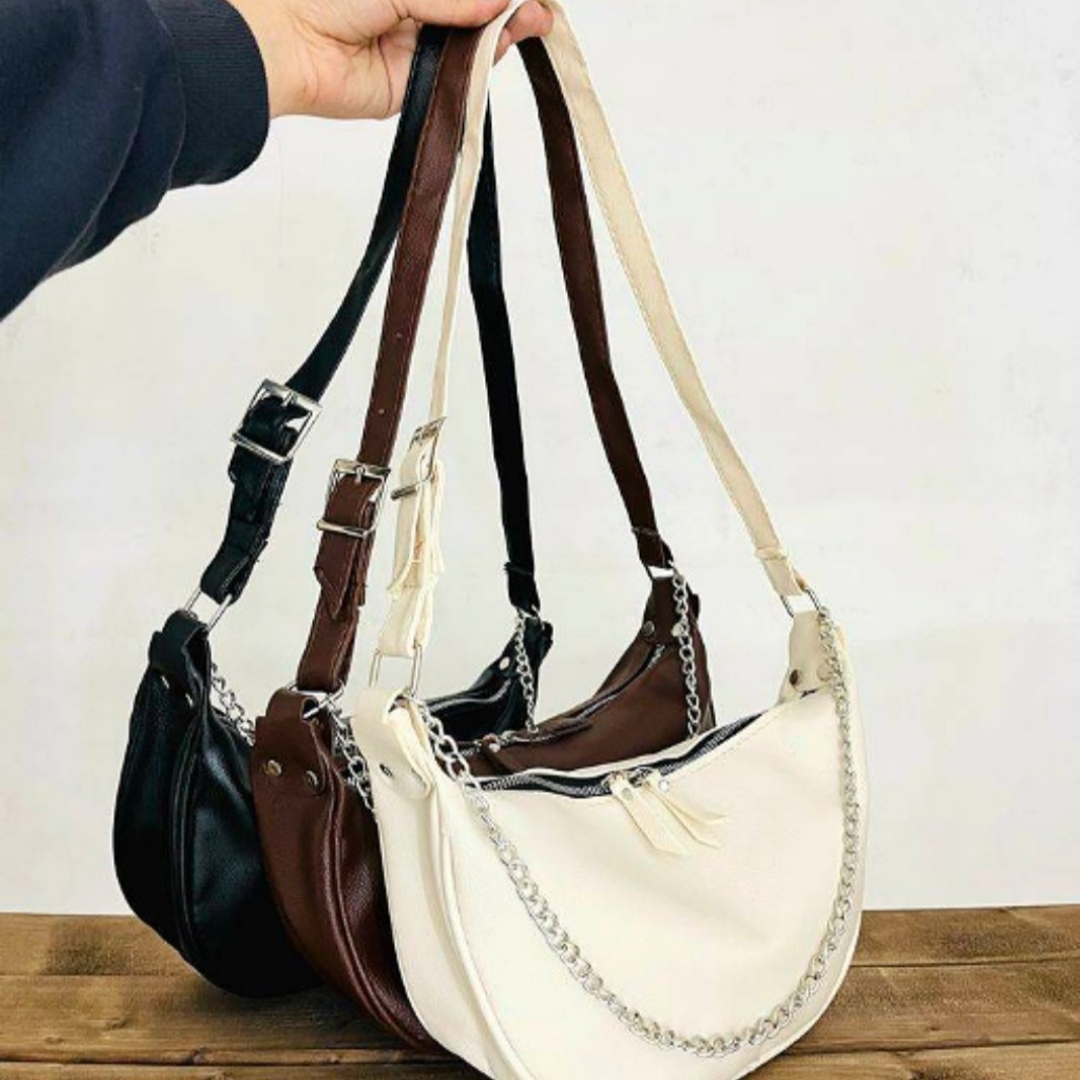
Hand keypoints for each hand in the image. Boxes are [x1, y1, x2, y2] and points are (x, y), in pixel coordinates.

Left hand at [226, 0, 552, 118]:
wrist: (289, 45)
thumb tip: (506, 0)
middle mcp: (421, 10)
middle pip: (481, 10)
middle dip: (514, 6)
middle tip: (541, 7)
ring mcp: (423, 48)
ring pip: (478, 41)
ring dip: (507, 30)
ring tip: (532, 19)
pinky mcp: (420, 86)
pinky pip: (461, 75)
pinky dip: (484, 61)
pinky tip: (503, 40)